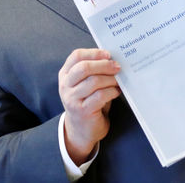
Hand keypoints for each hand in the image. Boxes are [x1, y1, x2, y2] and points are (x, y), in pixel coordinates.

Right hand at [58, 48, 120, 164]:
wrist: (81, 130)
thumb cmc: (87, 102)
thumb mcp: (84, 84)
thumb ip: (92, 71)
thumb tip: (112, 58)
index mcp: (65, 75)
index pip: (76, 56)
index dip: (93, 53)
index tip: (108, 54)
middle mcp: (65, 86)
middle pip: (84, 67)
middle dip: (104, 65)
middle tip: (117, 67)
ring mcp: (72, 99)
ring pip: (94, 81)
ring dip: (110, 79)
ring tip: (119, 81)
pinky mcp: (82, 111)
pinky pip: (100, 96)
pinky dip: (112, 91)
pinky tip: (116, 91)